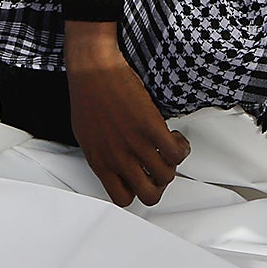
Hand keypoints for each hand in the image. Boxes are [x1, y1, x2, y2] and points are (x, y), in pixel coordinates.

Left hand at [64, 20, 190, 205]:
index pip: (122, 198)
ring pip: (166, 176)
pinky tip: (174, 136)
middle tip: (159, 167)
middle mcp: (117, 158)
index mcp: (100, 162)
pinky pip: (176, 153)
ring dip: (172, 164)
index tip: (142, 179)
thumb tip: (114, 162)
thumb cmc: (87, 96)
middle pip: (149, 195)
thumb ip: (102, 155)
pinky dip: (180, 148)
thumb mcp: (86, 136)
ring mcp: (134, 144)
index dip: (137, 191)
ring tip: (169, 147)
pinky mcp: (150, 127)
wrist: (92, 69)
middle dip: (159, 184)